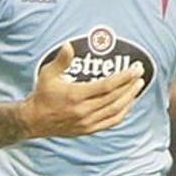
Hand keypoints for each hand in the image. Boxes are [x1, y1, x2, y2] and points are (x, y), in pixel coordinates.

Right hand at [19, 43, 144, 138]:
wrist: (35, 121)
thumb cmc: (42, 95)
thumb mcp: (48, 74)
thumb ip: (61, 61)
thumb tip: (68, 45)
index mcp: (76, 96)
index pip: (106, 86)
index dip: (123, 77)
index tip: (135, 69)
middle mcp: (83, 111)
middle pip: (115, 98)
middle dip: (130, 85)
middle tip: (140, 74)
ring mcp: (87, 122)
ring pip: (116, 110)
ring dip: (130, 98)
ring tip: (138, 86)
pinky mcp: (89, 129)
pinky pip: (111, 122)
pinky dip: (123, 113)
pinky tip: (129, 104)